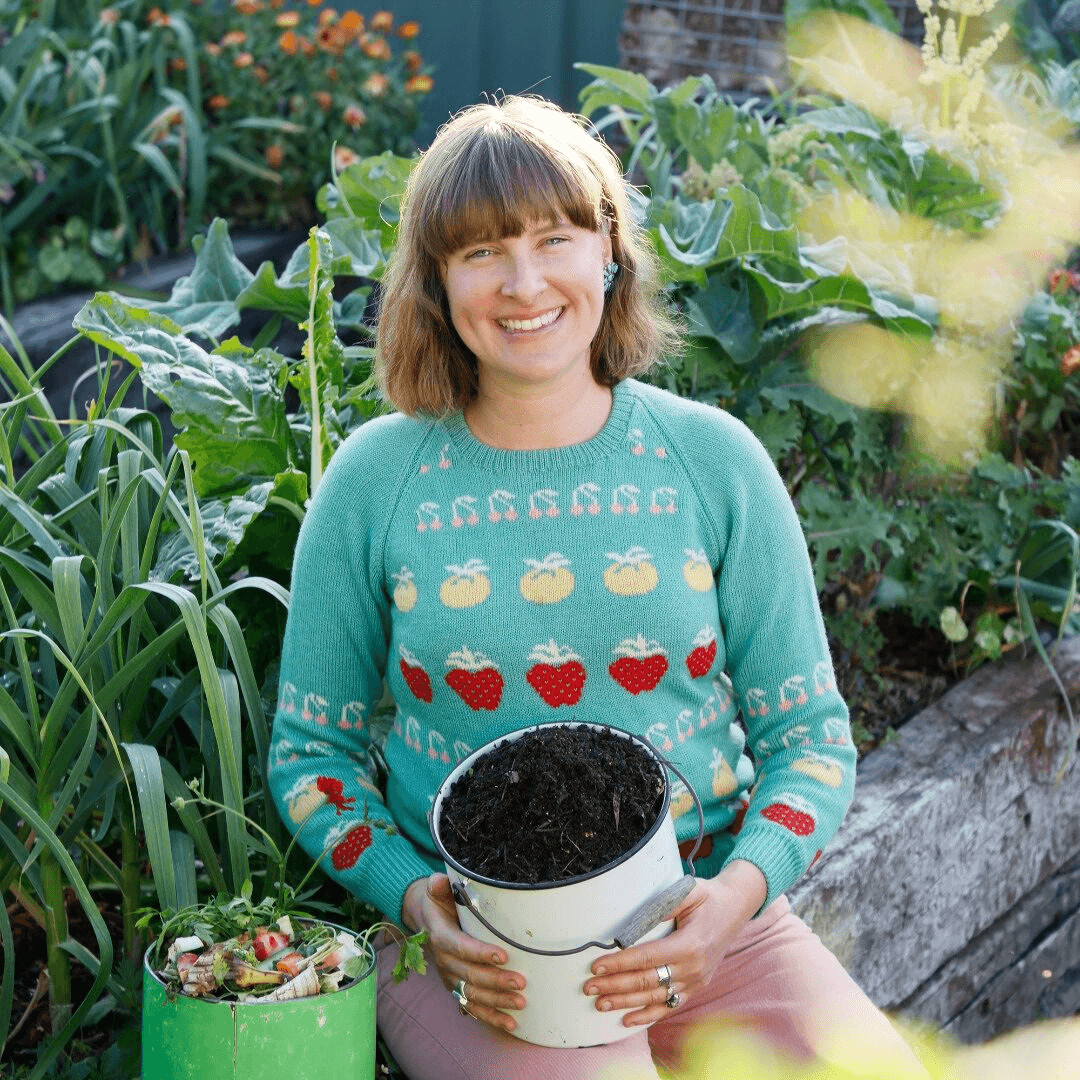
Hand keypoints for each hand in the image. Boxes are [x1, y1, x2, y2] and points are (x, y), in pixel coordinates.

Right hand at [402, 873, 526, 1032]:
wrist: (425, 918)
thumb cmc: (438, 901)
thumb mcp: (435, 890)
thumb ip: (438, 886)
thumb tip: (439, 881)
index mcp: (440, 936)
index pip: (460, 947)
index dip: (480, 953)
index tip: (503, 955)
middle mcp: (443, 961)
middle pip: (469, 975)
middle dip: (496, 980)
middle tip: (520, 981)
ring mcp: (450, 977)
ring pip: (473, 994)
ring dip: (497, 1002)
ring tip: (520, 1003)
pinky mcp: (456, 986)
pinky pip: (472, 1005)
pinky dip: (490, 1017)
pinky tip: (510, 1024)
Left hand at [582, 860, 767, 1025]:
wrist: (736, 908)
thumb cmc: (709, 897)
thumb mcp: (689, 892)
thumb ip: (663, 905)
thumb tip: (635, 921)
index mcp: (690, 944)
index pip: (646, 958)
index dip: (619, 963)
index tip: (596, 966)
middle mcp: (693, 968)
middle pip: (646, 981)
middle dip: (615, 985)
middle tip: (589, 987)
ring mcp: (695, 980)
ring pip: (655, 997)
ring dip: (626, 1002)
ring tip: (601, 1004)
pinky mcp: (696, 986)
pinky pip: (670, 1005)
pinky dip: (648, 1015)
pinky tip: (627, 1019)